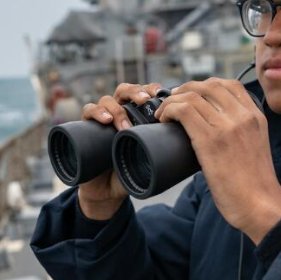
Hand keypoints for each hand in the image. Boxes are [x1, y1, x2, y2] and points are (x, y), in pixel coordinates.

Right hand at [77, 82, 167, 219]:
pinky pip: (88, 110)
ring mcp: (102, 119)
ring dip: (116, 108)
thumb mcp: (151, 160)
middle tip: (145, 101)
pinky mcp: (85, 127)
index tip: (162, 93)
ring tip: (124, 124)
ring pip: (107, 99)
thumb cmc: (131, 171)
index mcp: (136, 115)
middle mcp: (119, 112)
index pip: (144, 93)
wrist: (107, 190)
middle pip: (125, 90)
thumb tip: (195, 154)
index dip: (151, 89)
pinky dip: (96, 112)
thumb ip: (167, 154)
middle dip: (135, 92)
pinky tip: (106, 120)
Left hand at [155, 78, 280, 243]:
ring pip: (193, 95)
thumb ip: (240, 133)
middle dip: (186, 89)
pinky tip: (163, 118)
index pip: (230, 84)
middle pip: (209, 85)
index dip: (205, 85)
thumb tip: (212, 130)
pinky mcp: (210, 140)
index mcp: (256, 116)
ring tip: (163, 112)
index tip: (192, 95)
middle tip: (172, 101)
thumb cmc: (255, 185)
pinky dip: (169, 110)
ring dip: (172, 100)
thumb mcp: (255, 147)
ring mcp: (227, 126)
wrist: (261, 206)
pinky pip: (184, 111)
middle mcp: (243, 116)